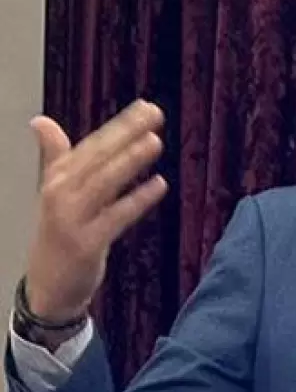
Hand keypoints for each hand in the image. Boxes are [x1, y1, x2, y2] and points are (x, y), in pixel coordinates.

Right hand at [22, 100, 167, 321]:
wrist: (47, 285)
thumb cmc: (57, 233)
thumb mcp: (54, 192)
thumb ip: (56, 155)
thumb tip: (40, 121)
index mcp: (57, 179)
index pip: (92, 145)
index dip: (119, 125)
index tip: (145, 106)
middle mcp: (61, 195)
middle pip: (97, 158)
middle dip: (126, 134)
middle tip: (154, 114)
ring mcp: (72, 220)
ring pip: (104, 184)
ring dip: (129, 161)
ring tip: (155, 142)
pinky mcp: (86, 244)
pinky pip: (115, 217)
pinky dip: (136, 200)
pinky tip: (159, 185)